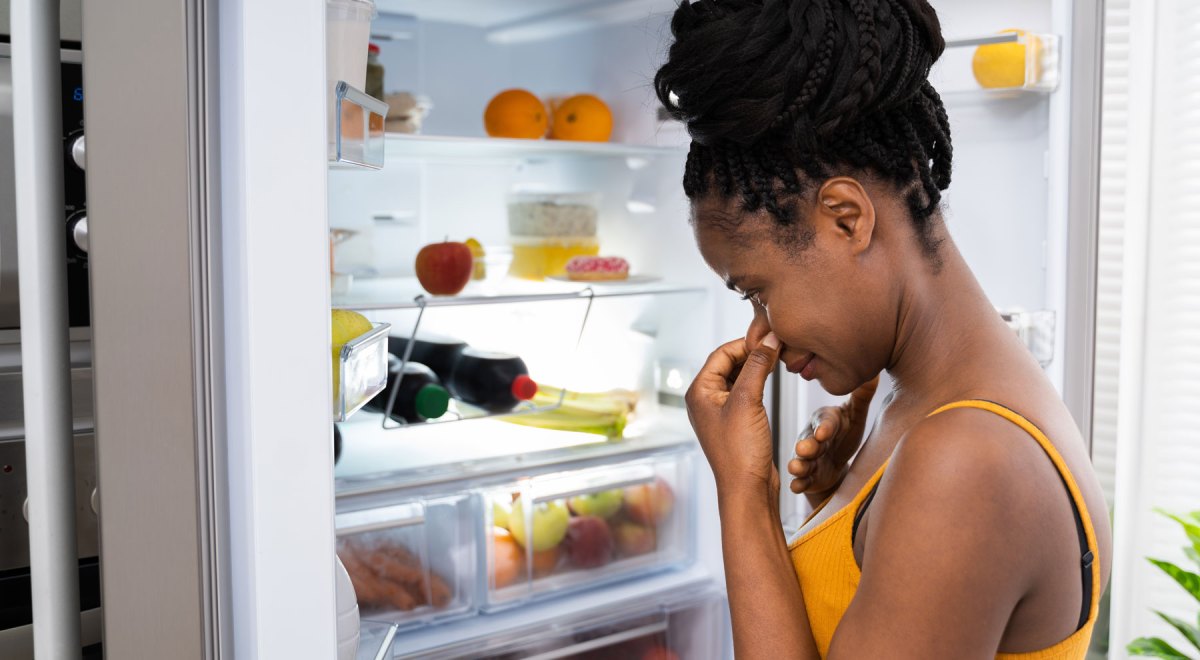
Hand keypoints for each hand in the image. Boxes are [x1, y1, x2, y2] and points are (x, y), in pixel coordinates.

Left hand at [685, 333, 781, 498]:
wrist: (747, 489)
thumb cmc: (739, 453)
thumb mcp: (748, 401)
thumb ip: (757, 366)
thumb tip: (769, 340)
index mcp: (699, 392)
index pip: (722, 353)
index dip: (746, 342)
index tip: (770, 337)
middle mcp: (706, 400)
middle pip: (729, 363)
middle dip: (752, 353)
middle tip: (777, 346)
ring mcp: (720, 411)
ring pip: (739, 377)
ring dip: (757, 367)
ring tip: (778, 360)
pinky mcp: (736, 422)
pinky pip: (746, 393)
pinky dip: (759, 383)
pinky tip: (772, 380)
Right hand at [787, 375, 879, 496]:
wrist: (835, 461)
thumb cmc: (844, 434)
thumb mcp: (855, 416)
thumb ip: (861, 397)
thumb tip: (872, 374)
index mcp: (824, 422)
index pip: (824, 422)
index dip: (824, 428)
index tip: (824, 433)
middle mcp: (810, 438)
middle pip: (808, 441)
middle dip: (807, 446)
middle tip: (805, 449)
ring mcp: (806, 458)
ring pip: (800, 460)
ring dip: (798, 465)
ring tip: (797, 468)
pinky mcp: (806, 477)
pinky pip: (800, 480)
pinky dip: (798, 484)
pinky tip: (797, 487)